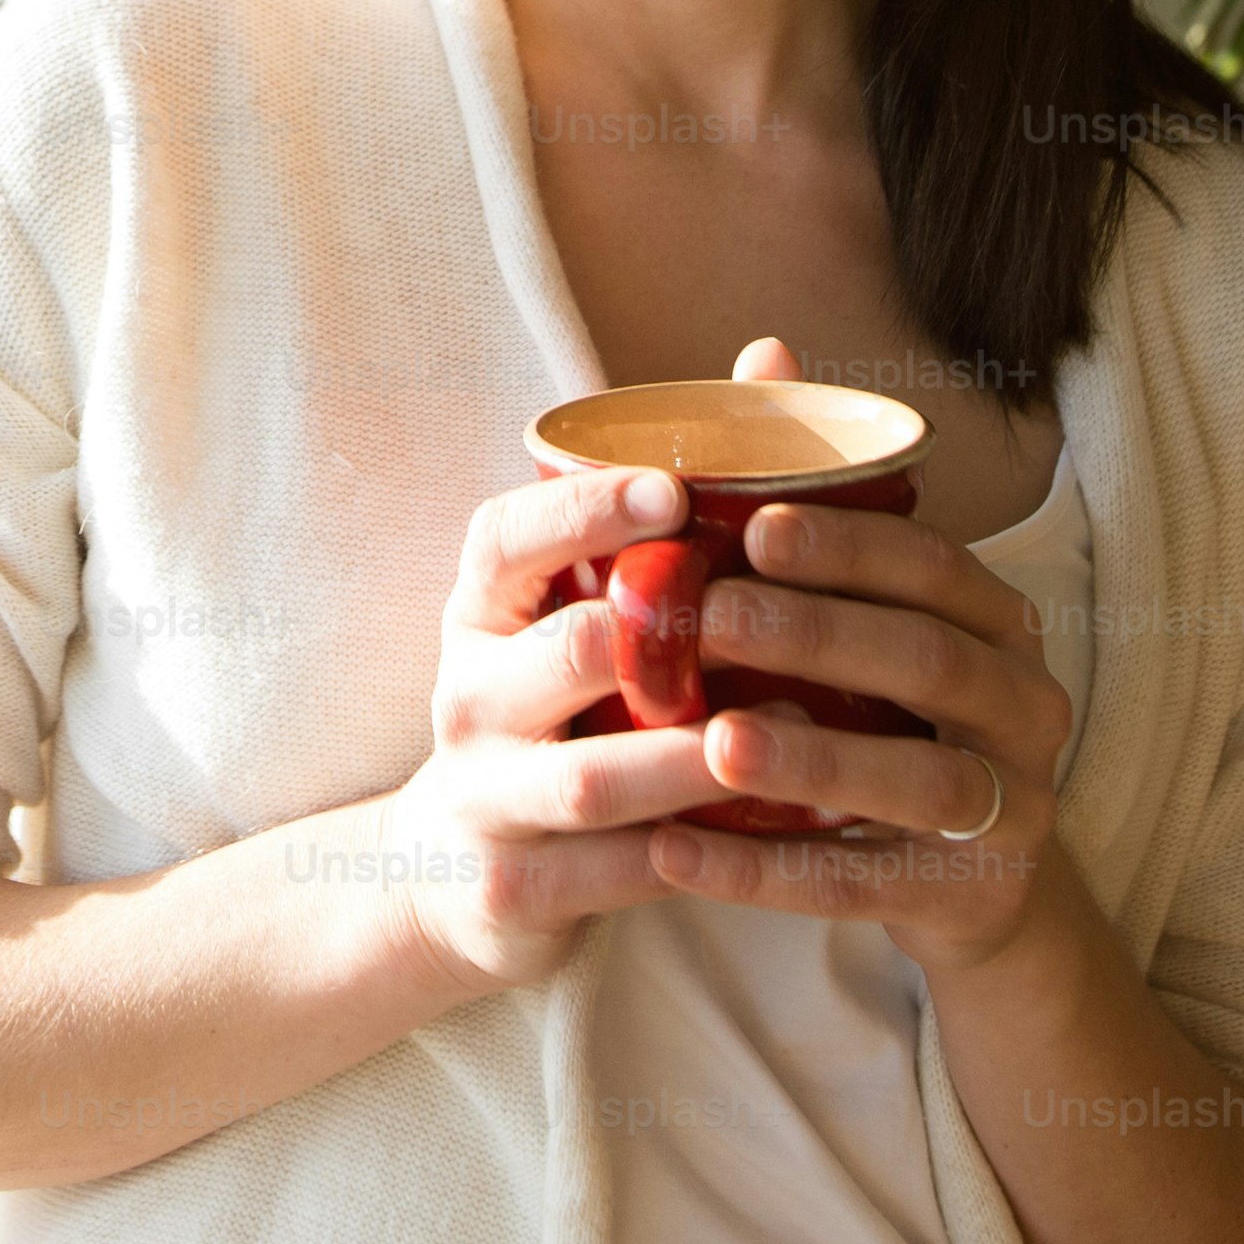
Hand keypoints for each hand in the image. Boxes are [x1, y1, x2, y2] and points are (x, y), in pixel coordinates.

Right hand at [372, 457, 744, 995]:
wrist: (454, 875)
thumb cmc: (551, 711)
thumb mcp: (574, 610)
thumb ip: (666, 501)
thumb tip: (773, 356)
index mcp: (481, 611)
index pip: (504, 539)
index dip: (582, 511)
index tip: (673, 488)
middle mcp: (468, 695)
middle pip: (559, 652)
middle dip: (658, 635)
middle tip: (761, 616)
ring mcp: (485, 796)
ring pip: (591, 777)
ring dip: (690, 756)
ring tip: (789, 731)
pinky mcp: (515, 887)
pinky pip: (613, 874)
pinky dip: (694, 857)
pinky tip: (768, 835)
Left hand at [654, 338, 1076, 974]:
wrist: (968, 884)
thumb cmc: (891, 713)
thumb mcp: (869, 612)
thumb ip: (823, 497)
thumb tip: (765, 354)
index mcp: (999, 621)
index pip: (933, 565)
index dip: (849, 545)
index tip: (750, 525)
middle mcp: (1025, 705)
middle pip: (928, 661)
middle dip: (817, 636)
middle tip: (709, 617)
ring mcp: (1014, 807)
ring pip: (917, 781)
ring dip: (812, 758)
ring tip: (710, 745)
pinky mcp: (973, 896)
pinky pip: (866, 886)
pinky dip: (770, 873)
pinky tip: (676, 857)